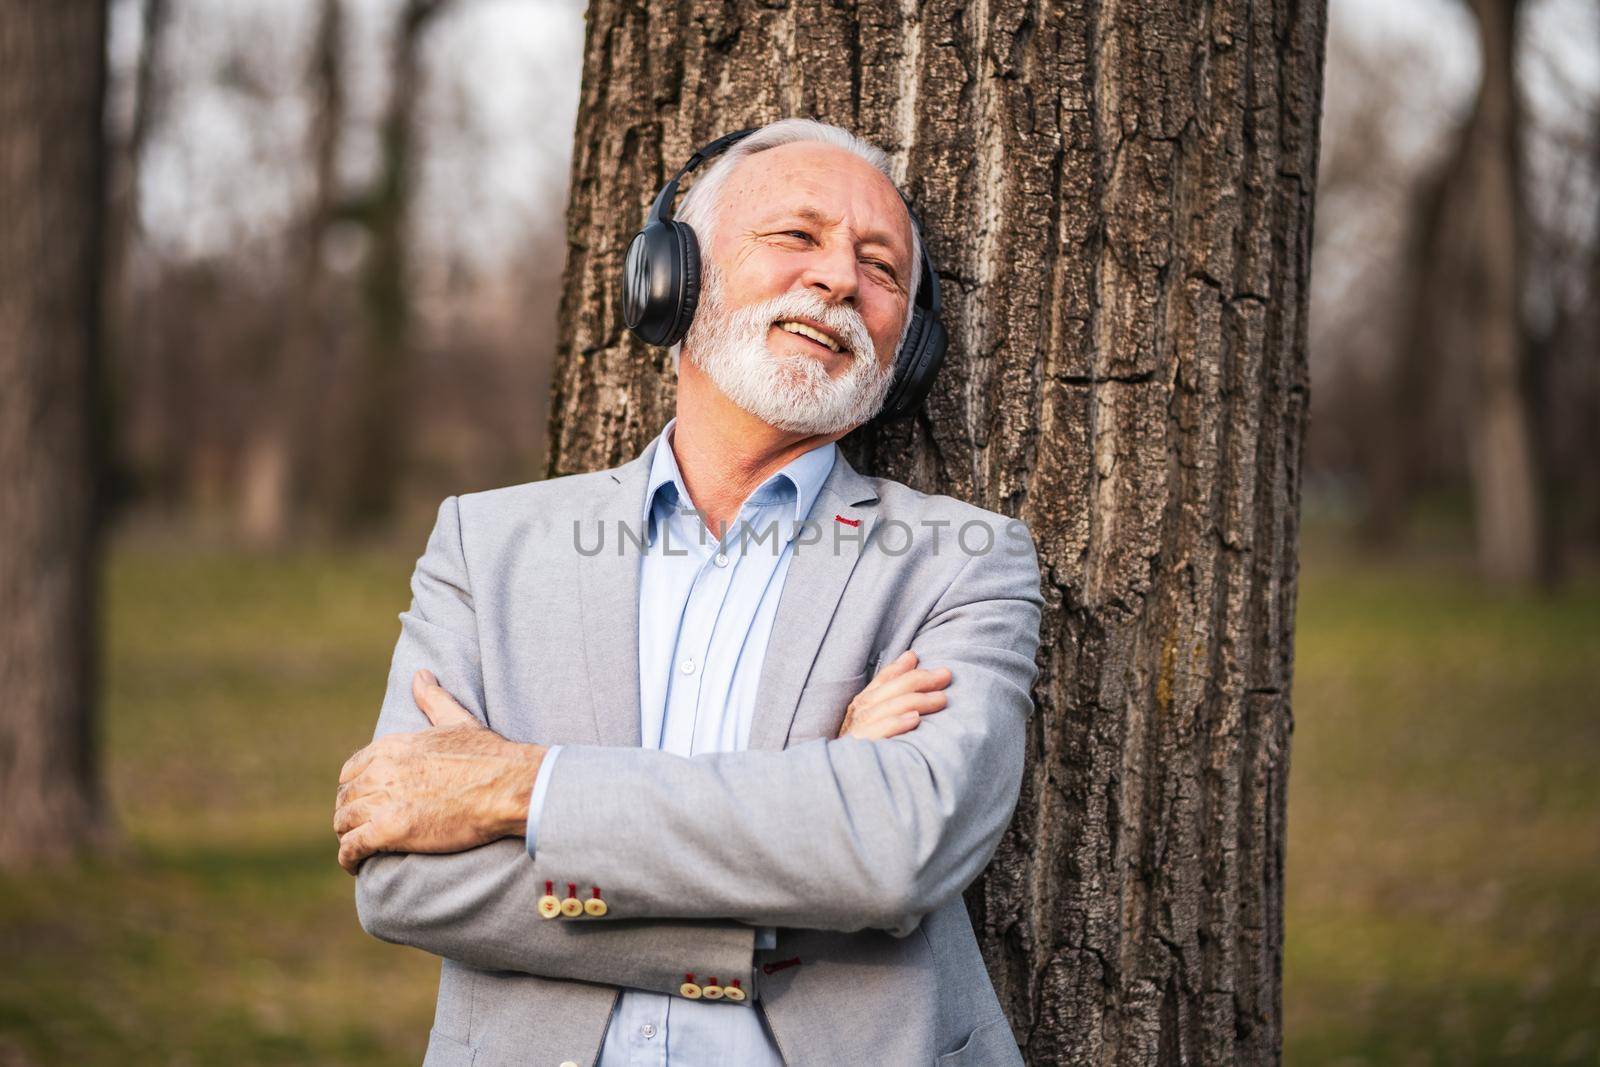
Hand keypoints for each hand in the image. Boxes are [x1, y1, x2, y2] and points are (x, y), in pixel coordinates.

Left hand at [333, 669, 544, 873]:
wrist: (508, 786)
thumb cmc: (489, 755)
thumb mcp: (457, 720)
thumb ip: (433, 698)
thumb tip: (420, 674)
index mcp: (392, 746)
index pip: (352, 769)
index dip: (354, 787)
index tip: (363, 800)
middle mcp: (381, 770)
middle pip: (345, 797)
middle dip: (349, 813)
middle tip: (360, 828)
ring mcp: (385, 800)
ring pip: (344, 822)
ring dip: (347, 835)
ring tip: (358, 847)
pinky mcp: (391, 829)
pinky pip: (353, 846)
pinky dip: (349, 858)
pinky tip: (355, 865)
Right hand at [837, 650, 950, 740]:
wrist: (840, 784)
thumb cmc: (868, 748)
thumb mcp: (877, 715)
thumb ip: (891, 687)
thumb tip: (912, 656)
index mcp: (861, 704)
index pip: (883, 680)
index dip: (902, 668)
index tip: (923, 659)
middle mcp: (858, 715)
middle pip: (889, 691)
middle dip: (919, 680)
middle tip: (945, 676)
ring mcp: (858, 733)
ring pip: (887, 709)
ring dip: (916, 701)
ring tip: (940, 699)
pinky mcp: (861, 751)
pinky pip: (878, 733)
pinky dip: (895, 724)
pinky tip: (914, 720)